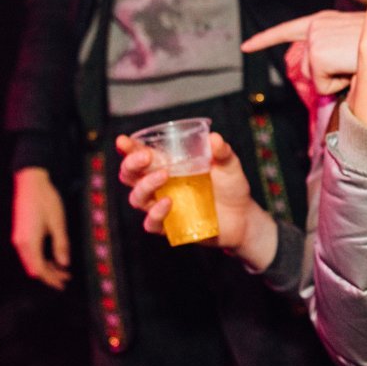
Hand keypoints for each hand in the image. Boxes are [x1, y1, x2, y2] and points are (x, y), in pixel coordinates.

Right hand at [12, 167, 70, 289]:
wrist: (30, 182)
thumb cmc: (46, 200)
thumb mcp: (58, 222)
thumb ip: (61, 244)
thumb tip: (64, 264)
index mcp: (30, 242)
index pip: (39, 269)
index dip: (51, 279)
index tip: (63, 284)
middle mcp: (20, 243)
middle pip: (33, 268)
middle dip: (49, 275)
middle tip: (65, 278)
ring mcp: (18, 238)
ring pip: (30, 261)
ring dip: (45, 267)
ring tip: (62, 269)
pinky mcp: (20, 233)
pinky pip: (29, 253)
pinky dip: (40, 258)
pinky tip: (52, 257)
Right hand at [115, 134, 277, 267]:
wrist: (244, 218)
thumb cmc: (232, 187)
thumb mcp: (230, 165)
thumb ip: (222, 152)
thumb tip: (214, 138)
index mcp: (170, 166)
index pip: (142, 156)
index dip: (129, 148)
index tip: (123, 141)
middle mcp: (161, 186)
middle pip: (130, 176)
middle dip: (130, 165)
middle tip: (145, 157)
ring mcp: (163, 207)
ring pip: (136, 198)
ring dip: (144, 186)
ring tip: (164, 175)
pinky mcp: (170, 227)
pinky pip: (151, 223)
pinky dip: (155, 213)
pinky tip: (168, 203)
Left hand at [241, 10, 363, 95]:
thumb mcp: (358, 39)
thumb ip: (337, 48)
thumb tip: (325, 70)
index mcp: (324, 20)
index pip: (288, 30)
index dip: (265, 39)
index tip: (245, 46)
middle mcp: (315, 26)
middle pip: (306, 68)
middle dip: (327, 75)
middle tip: (353, 62)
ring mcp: (315, 40)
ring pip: (314, 80)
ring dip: (335, 80)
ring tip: (354, 65)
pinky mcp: (318, 56)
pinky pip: (323, 88)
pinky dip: (339, 86)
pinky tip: (352, 70)